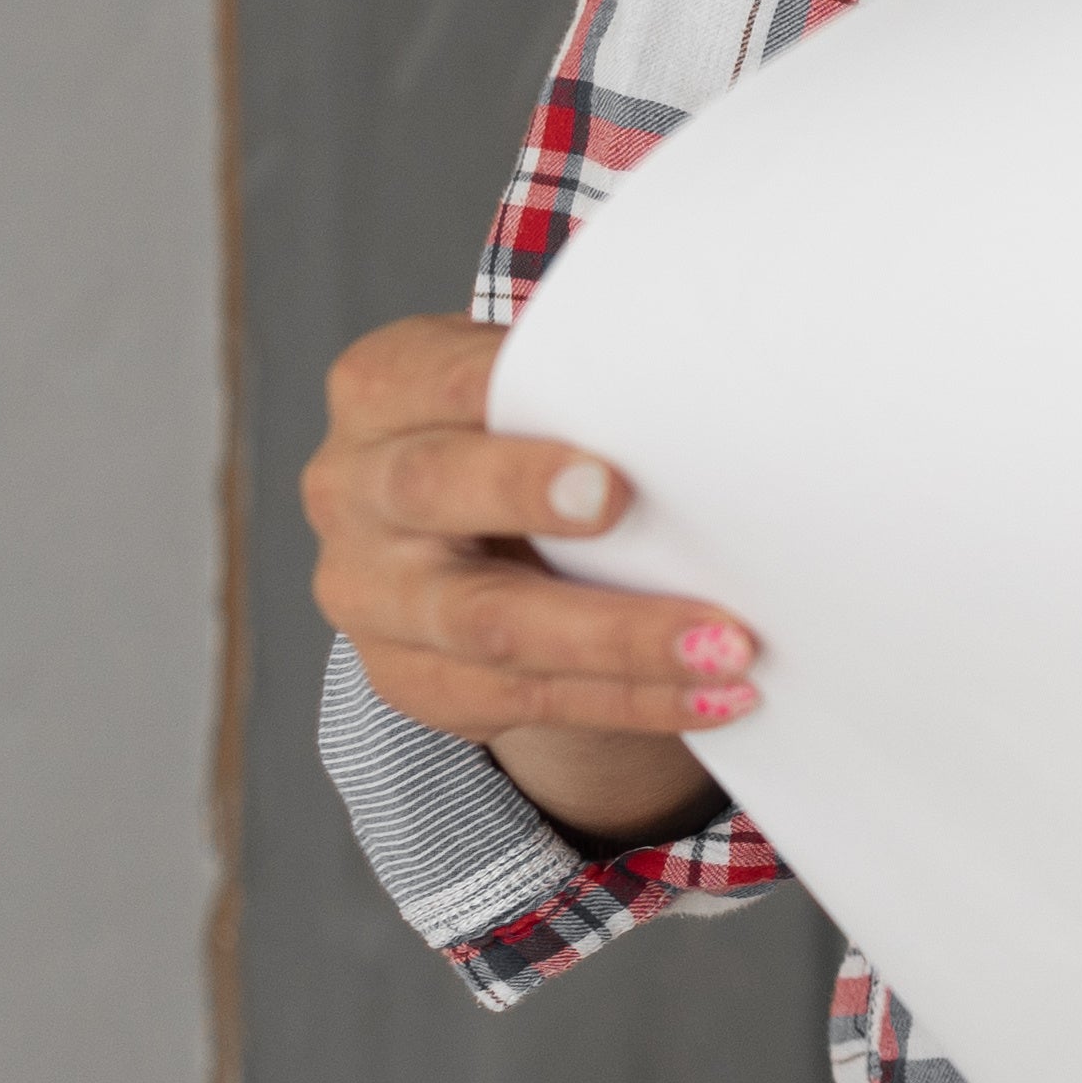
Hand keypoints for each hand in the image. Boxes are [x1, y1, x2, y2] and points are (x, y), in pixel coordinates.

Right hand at [299, 312, 742, 839]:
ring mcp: (369, 594)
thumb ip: (582, 389)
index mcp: (381, 391)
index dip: (499, 398)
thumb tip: (703, 396)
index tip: (592, 437)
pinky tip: (715, 696)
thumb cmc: (525, 437)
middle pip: (432, 490)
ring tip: (728, 647)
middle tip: (627, 506)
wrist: (468, 535)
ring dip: (618, 639)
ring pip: (490, 622)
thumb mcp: (528, 392)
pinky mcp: (408, 677)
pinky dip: (631, 700)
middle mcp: (353, 490)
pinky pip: (523, 699)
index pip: (435, 382)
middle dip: (528, 497)